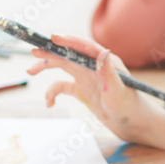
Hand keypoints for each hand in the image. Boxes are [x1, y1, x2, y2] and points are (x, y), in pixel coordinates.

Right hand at [26, 35, 153, 144]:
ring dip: (47, 67)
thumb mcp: (118, 91)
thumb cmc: (130, 108)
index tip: (52, 38)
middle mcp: (94, 67)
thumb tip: (103, 51)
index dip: (68, 40)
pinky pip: (63, 87)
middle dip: (50, 52)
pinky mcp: (83, 91)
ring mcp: (88, 78)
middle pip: (68, 54)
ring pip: (62, 68)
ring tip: (30, 71)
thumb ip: (108, 72)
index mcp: (105, 61)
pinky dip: (53, 93)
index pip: (84, 46)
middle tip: (33, 52)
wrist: (134, 126)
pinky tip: (49, 104)